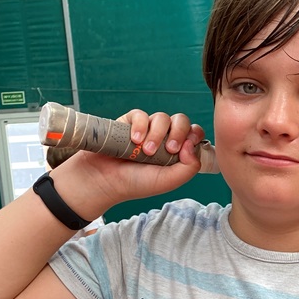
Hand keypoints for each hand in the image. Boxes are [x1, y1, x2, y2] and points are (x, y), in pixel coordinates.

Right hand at [54, 110, 207, 213]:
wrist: (104, 180)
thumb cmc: (136, 183)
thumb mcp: (168, 181)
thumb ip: (189, 167)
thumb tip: (193, 145)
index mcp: (177, 152)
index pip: (194, 134)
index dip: (194, 136)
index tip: (185, 148)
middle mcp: (164, 139)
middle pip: (182, 121)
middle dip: (179, 132)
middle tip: (169, 149)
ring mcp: (148, 130)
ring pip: (163, 117)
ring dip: (157, 133)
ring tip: (146, 151)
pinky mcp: (130, 123)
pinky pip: (141, 115)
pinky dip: (141, 126)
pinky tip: (135, 140)